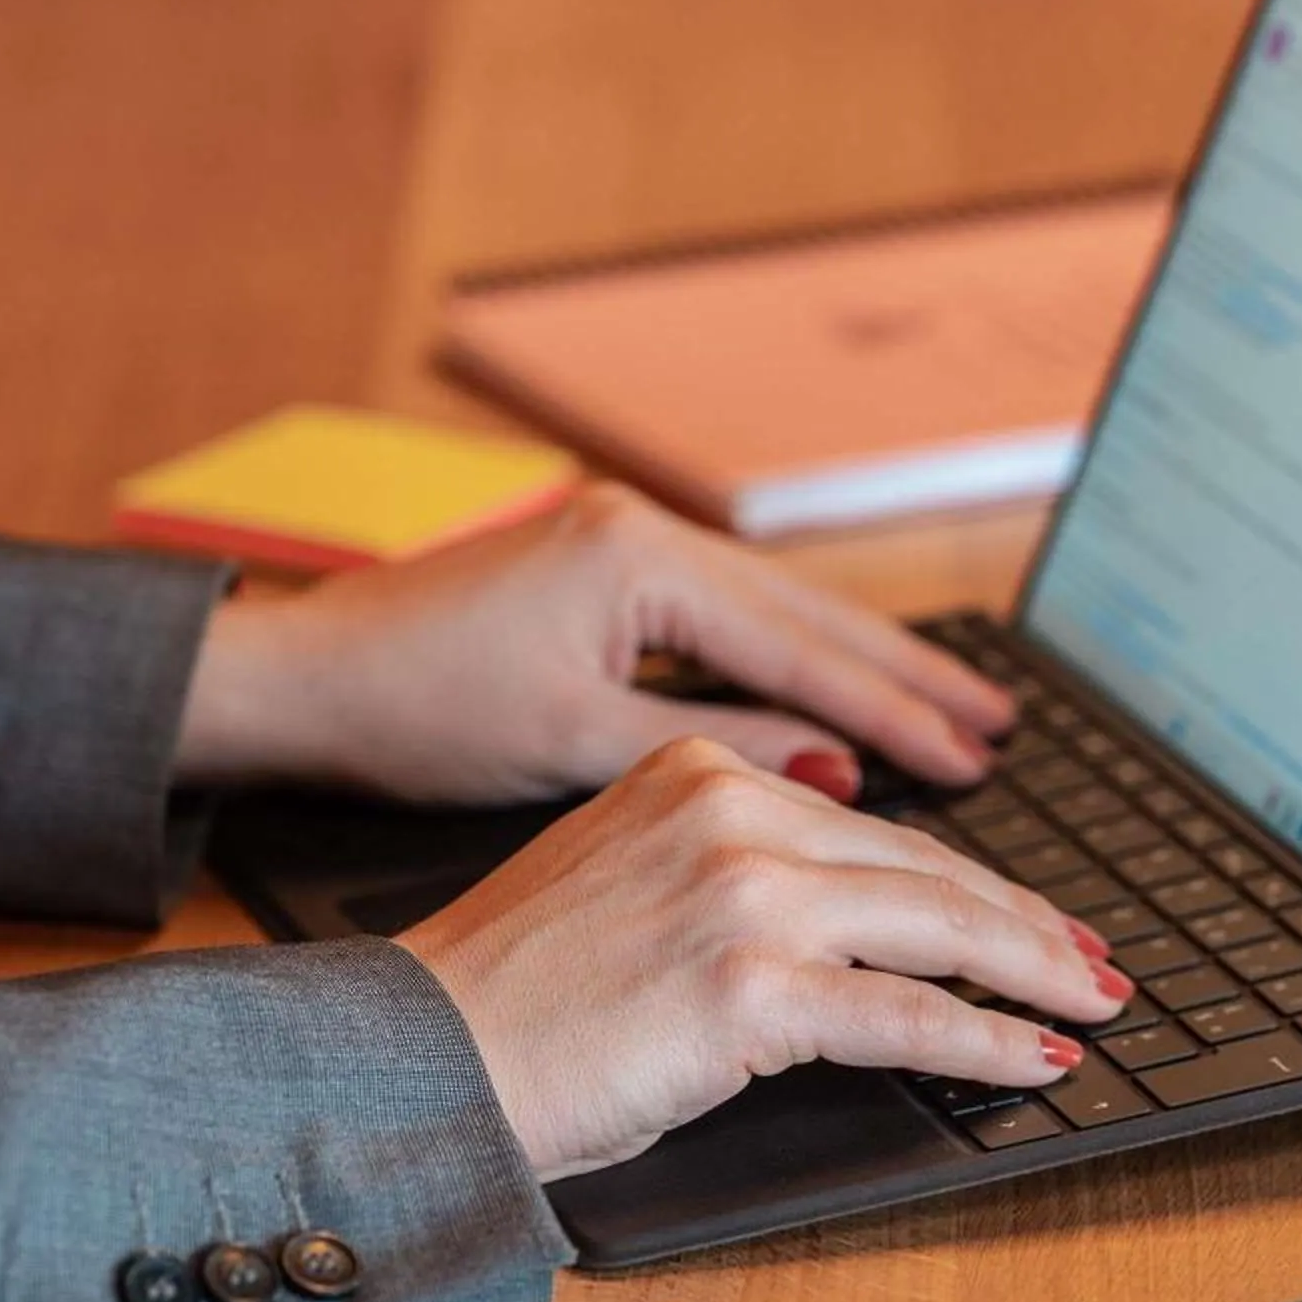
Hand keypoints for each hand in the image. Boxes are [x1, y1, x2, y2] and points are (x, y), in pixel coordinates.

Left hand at [175, 483, 1013, 804]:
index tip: (971, 757)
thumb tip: (838, 769)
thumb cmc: (414, 711)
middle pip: (813, 612)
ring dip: (867, 664)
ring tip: (954, 708)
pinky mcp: (610, 569)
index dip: (895, 711)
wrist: (302, 674)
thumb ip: (713, 749)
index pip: (800, 648)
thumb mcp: (572, 745)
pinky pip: (738, 618)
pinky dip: (801, 660)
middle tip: (999, 725)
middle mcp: (647, 532)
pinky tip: (847, 693)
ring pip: (783, 611)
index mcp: (640, 560)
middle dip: (911, 673)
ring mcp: (630, 544)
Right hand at [399, 739, 1131, 1178]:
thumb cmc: (514, 999)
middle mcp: (729, 812)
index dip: (972, 879)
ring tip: (1095, 1005)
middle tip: (1095, 962)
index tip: (1033, 914)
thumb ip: (736, 871)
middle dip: (1027, 924)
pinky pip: (908, 1014)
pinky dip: (987, 1039)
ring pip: (937, 931)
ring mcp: (743, 893)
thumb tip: (858, 921)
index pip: (874, 831)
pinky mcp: (750, 985)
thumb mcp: (631, 884)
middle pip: (924, 871)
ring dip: (1034, 974)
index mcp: (698, 773)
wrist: (416, 1057)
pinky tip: (1037, 1056)